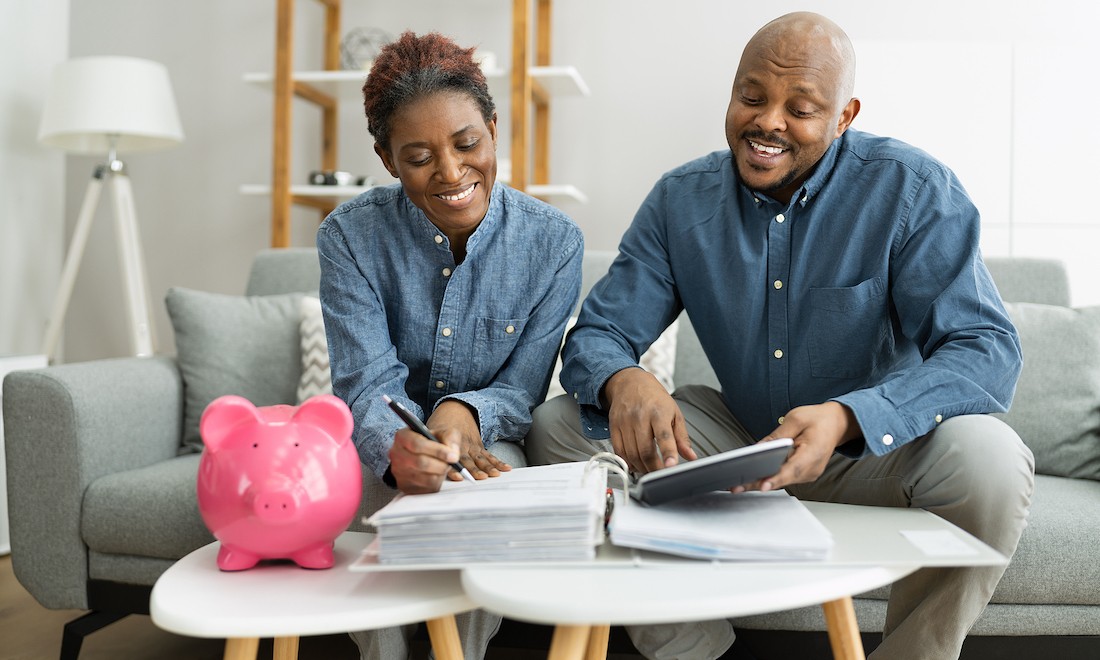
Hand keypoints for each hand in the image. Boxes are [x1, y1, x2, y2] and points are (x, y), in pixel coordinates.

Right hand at [387, 427, 460, 493]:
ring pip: (425, 478)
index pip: (417, 444)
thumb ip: (450, 438)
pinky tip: (437, 474)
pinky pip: (426, 489)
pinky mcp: (405, 486)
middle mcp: (396, 454)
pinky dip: (437, 483)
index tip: (453, 456)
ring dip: (440, 474)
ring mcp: (398, 472)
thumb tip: (453, 453)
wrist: (423, 452)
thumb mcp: (442, 432)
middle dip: (441, 464)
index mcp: (403, 436)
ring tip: (443, 466)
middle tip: (451, 462)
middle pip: (421, 463)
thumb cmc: (432, 441)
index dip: (438, 451)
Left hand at [428, 400, 510, 479]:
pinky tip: (506, 468)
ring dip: (488, 467)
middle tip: (481, 477)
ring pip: (480, 458)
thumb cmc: (440, 425)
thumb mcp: (430, 431)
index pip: (451, 456)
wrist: (456, 410)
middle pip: (468, 460)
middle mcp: (462, 444)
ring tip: (495, 474)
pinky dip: (498, 462)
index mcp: (449, 441)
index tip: (458, 476)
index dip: (454, 468)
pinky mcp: (479, 446)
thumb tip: (430, 460)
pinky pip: (489, 455)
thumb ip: (431, 446)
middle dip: (475, 469)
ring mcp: (472, 446)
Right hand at [603, 367, 695, 473]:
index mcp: (659, 412)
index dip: (668, 453)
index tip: (671, 466)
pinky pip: (618, 451)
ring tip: (649, 471)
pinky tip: (635, 464)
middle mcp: (640, 417)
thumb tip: (690, 456)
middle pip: (645, 450)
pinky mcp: (614, 426)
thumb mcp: (674, 413)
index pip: (664, 436)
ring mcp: (625, 422)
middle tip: (661, 475)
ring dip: (641, 468)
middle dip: (654, 468)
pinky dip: (627, 462)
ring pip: (631, 454)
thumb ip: (682, 437)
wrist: (630, 382)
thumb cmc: (654, 398)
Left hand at [733, 401, 858, 492]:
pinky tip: (751, 477)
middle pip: (783, 479)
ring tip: (737, 484)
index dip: (776, 478)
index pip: (793, 469)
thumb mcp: (796, 419)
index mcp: (814, 453)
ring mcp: (808, 474)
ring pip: (781, 480)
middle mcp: (812, 469)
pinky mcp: (802, 474)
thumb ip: (777, 436)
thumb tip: (758, 449)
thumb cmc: (818, 419)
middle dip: (758, 482)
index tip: (762, 484)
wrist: (836, 423)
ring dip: (760, 481)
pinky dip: (768, 477)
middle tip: (736, 486)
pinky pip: (783, 477)